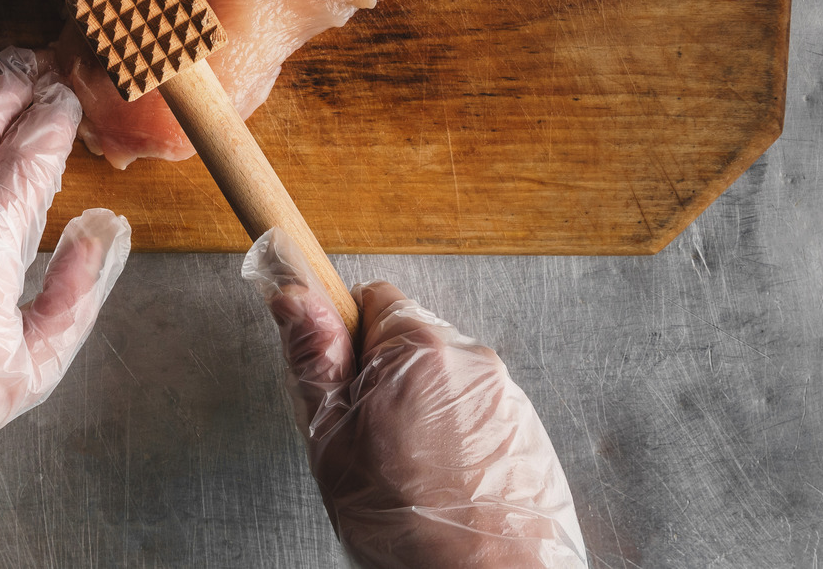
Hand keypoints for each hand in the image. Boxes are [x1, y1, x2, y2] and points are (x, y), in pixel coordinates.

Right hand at [243, 230, 585, 568]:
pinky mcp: (527, 429)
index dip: (345, 335)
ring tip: (408, 471)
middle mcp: (471, 360)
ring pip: (442, 380)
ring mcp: (505, 395)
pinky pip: (476, 413)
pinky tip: (443, 482)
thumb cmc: (411, 526)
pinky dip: (456, 438)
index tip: (336, 372)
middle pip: (409, 341)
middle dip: (383, 378)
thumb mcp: (334, 440)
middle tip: (366, 438)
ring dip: (421, 410)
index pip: (372, 297)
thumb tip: (295, 297)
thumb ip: (315, 360)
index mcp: (417, 350)